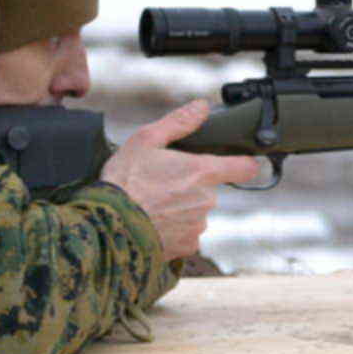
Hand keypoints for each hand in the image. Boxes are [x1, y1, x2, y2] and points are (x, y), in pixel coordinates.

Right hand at [101, 100, 259, 261]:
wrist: (108, 226)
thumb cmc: (125, 180)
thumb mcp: (146, 140)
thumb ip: (179, 123)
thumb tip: (202, 107)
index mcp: (202, 172)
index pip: (244, 167)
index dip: (243, 164)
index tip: (239, 163)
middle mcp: (207, 200)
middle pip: (209, 189)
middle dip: (191, 186)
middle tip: (161, 183)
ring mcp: (198, 225)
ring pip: (196, 212)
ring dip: (180, 208)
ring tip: (151, 204)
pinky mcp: (187, 246)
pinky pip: (186, 234)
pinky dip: (173, 229)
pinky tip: (153, 222)